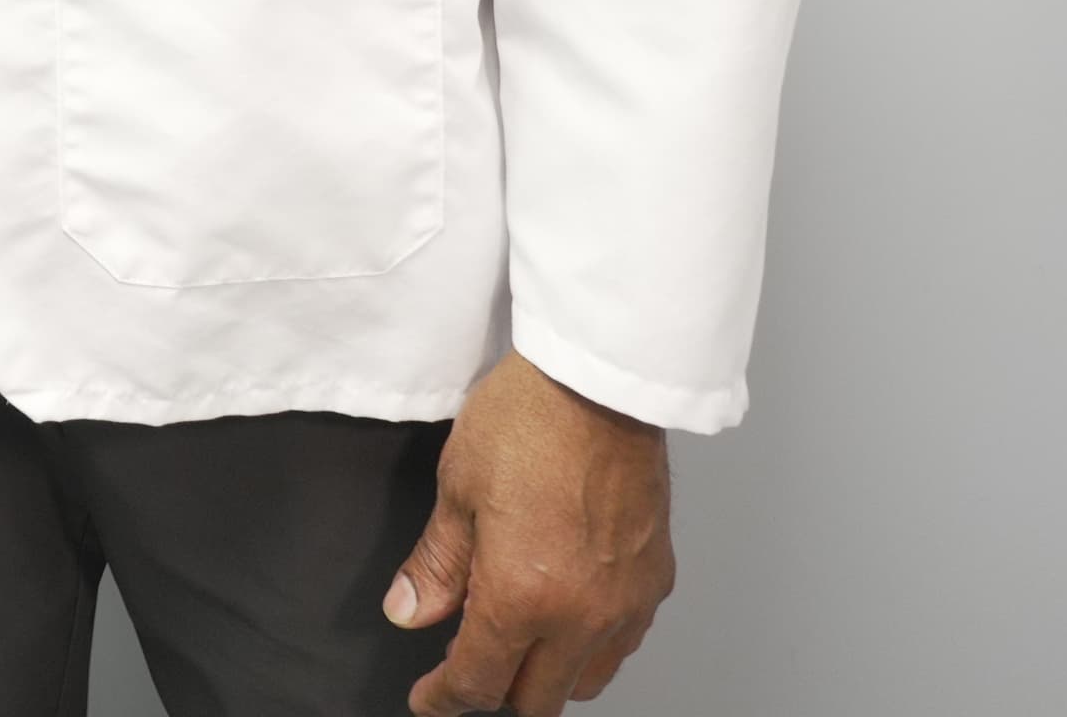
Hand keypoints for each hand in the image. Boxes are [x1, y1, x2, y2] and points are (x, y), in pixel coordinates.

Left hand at [389, 352, 675, 715]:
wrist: (600, 381)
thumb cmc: (528, 421)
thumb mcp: (457, 490)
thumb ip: (437, 566)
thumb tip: (411, 612)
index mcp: (522, 597)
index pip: (479, 683)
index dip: (445, 698)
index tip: (429, 699)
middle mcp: (581, 614)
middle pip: (537, 700)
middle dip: (495, 691)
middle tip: (465, 663)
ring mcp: (625, 602)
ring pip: (586, 679)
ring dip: (547, 674)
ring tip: (518, 639)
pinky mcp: (656, 579)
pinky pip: (623, 642)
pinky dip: (591, 644)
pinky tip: (568, 612)